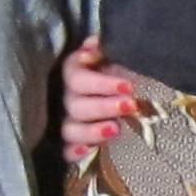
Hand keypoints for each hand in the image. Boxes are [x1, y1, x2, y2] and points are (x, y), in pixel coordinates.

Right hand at [60, 37, 138, 157]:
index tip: (127, 86)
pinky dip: (74, 152)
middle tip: (129, 105)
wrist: (119, 94)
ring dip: (91, 130)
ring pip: (69, 128)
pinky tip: (87, 151)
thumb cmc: (116, 73)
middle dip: (103, 106)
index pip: (76, 77)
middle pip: (75, 104)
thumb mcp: (113, 58)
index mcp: (74, 75)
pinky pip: (65, 151)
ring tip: (115, 129)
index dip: (99, 83)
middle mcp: (67, 98)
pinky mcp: (71, 144)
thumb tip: (94, 43)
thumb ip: (104, 50)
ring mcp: (67, 122)